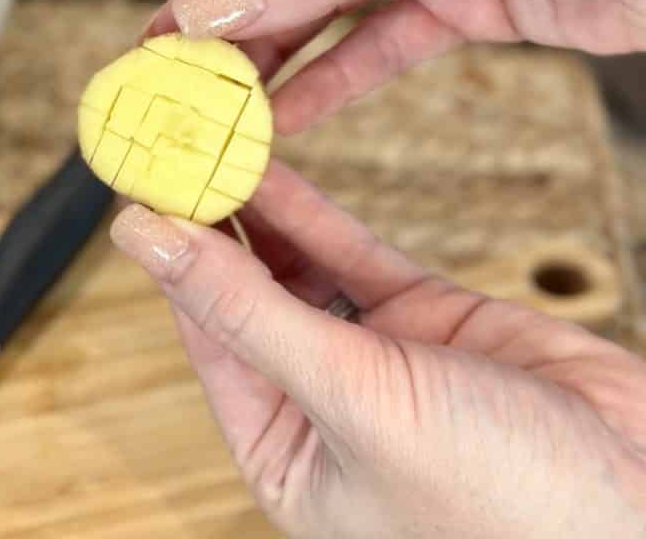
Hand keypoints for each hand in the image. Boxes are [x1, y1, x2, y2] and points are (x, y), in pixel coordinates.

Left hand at [110, 162, 645, 537]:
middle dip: (207, 223)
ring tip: (211, 143)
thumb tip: (146, 241)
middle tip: (172, 148)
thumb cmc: (507, 510)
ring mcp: (372, 354)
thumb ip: (247, 312)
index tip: (138, 188)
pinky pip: (350, 252)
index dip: (168, 257)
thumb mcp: (354, 399)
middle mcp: (318, 402)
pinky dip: (311, 209)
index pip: (202, 333)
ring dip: (254, 206)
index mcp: (283, 451)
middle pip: (241, 292)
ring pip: (293, 264)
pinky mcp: (424, 316)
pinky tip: (273, 167)